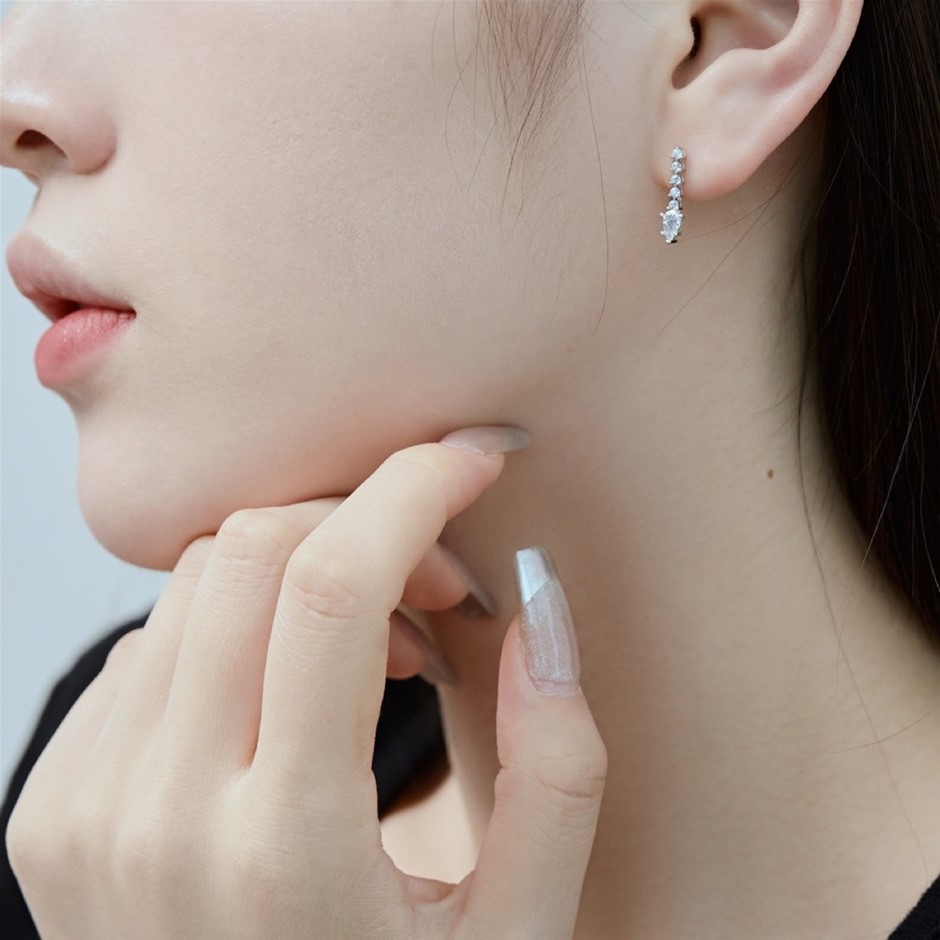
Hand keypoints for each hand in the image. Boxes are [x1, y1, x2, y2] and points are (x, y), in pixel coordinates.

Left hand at [7, 425, 607, 939]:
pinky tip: (294, 691)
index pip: (330, 589)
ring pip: (196, 582)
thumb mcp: (521, 928)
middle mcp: (157, 821)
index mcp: (282, 853)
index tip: (472, 456)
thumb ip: (558, 766)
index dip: (412, 489)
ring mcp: (87, 811)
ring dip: (303, 569)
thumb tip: (541, 606)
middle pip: (250, 553)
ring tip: (378, 644)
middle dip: (364, 519)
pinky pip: (151, 642)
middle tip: (440, 579)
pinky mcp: (54, 804)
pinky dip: (238, 624)